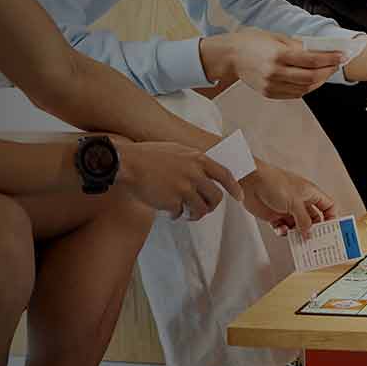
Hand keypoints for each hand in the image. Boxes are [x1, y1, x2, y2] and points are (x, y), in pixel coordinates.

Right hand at [118, 141, 243, 219]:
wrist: (127, 163)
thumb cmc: (149, 155)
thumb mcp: (177, 150)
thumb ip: (193, 161)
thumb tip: (204, 172)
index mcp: (197, 159)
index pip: (225, 175)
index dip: (234, 187)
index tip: (239, 197)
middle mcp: (194, 174)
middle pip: (215, 197)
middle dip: (211, 206)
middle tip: (203, 209)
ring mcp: (184, 188)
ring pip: (200, 210)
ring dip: (194, 215)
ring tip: (185, 213)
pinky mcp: (172, 202)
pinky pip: (179, 214)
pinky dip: (175, 215)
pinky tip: (167, 210)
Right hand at [201, 28, 342, 99]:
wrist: (230, 56)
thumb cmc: (251, 42)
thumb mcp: (276, 37)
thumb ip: (297, 45)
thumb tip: (317, 50)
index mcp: (278, 55)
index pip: (311, 60)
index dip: (330, 59)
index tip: (342, 55)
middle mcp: (275, 72)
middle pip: (311, 76)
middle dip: (328, 70)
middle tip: (337, 63)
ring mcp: (272, 85)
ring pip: (305, 88)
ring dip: (319, 80)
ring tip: (326, 71)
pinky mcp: (269, 93)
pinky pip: (294, 94)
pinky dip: (307, 88)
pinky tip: (312, 79)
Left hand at [242, 161, 335, 234]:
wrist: (251, 182)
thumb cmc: (274, 182)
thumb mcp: (295, 203)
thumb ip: (304, 220)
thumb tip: (309, 233)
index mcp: (310, 193)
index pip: (327, 206)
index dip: (331, 217)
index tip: (330, 230)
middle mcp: (300, 201)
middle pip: (313, 219)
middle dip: (314, 230)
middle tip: (314, 241)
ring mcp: (287, 208)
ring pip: (298, 226)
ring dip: (297, 233)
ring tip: (297, 240)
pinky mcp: (275, 215)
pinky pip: (283, 228)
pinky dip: (283, 231)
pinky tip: (281, 230)